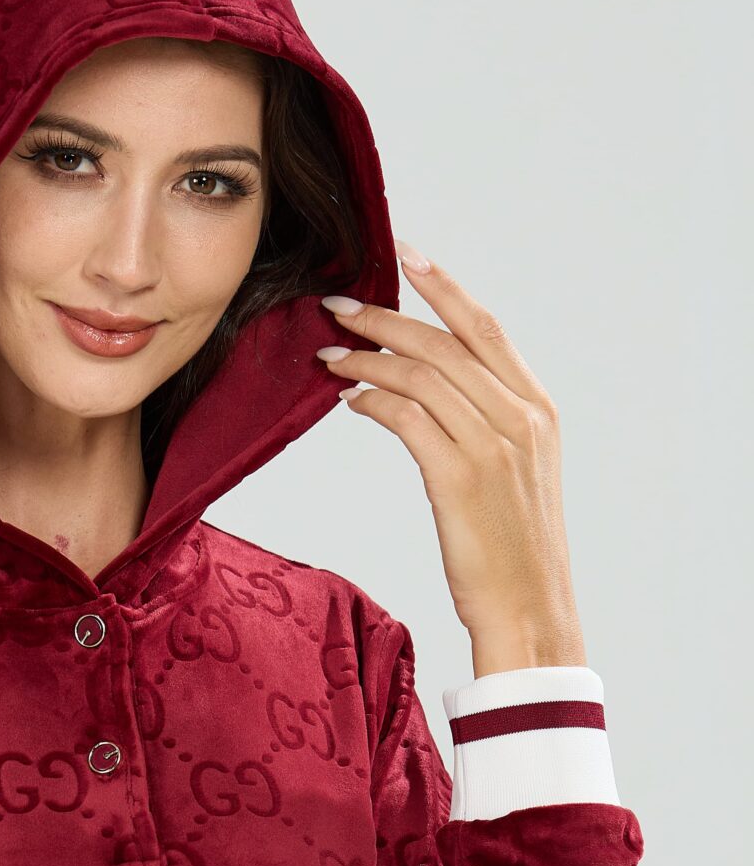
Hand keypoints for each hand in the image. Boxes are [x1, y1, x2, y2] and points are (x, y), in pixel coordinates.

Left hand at [315, 241, 587, 676]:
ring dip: (368, 357)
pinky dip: (373, 400)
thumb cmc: (512, 549)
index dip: (443, 287)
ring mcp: (492, 447)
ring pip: (421, 375)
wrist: (528, 610)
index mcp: (538, 409)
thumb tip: (427, 390)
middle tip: (338, 304)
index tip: (405, 254)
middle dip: (387, 316)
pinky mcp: (459, 478)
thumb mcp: (513, 473)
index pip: (485, 329)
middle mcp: (520, 418)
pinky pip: (406, 419)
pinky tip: (348, 398)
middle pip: (445, 343)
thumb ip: (484, 424)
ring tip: (327, 353)